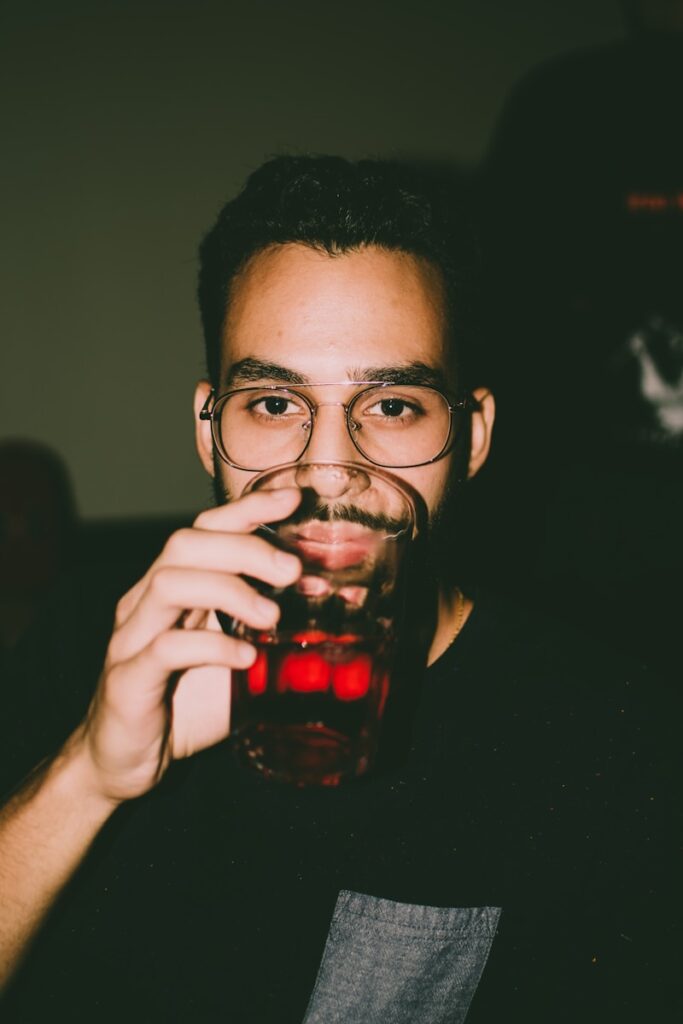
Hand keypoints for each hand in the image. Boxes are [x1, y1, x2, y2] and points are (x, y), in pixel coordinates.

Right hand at [73, 487, 301, 804]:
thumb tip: (339, 607)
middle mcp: (145, 603)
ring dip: (228, 590)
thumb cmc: (182, 705)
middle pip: (185, 545)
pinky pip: (164, 648)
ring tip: (271, 615)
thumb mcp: (236, 660)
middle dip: (243, 548)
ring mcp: (132, 639)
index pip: (204, 530)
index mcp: (172, 590)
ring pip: (169, 583)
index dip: (245, 510)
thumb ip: (274, 632)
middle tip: (291, 571)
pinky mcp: (127, 679)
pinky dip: (211, 645)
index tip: (290, 499)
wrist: (122, 762)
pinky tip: (245, 656)